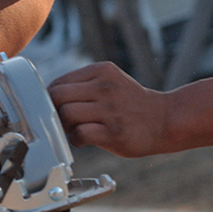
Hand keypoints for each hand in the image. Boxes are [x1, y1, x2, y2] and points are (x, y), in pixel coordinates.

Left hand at [48, 61, 166, 157]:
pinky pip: (80, 134)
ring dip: (65, 126)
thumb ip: (82, 84)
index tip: (56, 109)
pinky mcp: (114, 132)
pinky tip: (84, 140)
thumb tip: (47, 97)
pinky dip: (76, 140)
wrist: (165, 119)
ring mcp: (110, 109)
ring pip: (66, 114)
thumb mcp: (109, 81)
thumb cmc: (129, 103)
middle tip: (63, 120)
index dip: (51, 98)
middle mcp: (105, 87)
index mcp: (101, 71)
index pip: (58, 82)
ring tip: (76, 129)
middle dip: (54, 111)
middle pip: (57, 96)